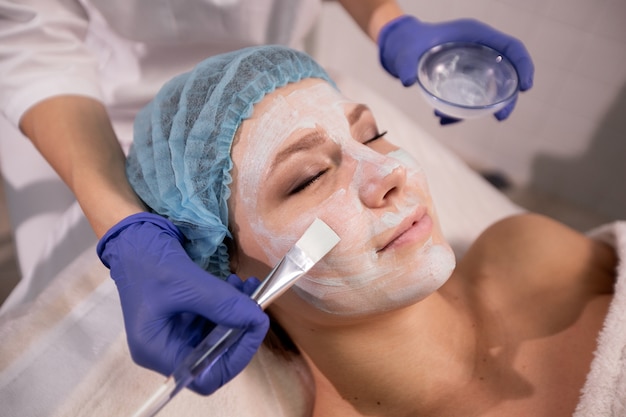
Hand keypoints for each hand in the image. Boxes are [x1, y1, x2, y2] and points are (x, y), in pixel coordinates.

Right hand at [97, 212, 268, 394]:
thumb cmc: (148, 261)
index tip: (255, 327)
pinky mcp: (183, 320)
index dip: (236, 358)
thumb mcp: (185, 282)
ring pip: (218, 337)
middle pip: (215, 358)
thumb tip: (257, 318)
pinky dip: (229, 306)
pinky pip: (213, 321)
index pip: (206, 378)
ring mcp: (175, 335)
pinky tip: (236, 285)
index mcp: (156, 351)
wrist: (134, 240)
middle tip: (256, 305)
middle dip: (241, 332)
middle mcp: (165, 350)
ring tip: (248, 287)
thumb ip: (222, 303)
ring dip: (238, 315)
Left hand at [378, 16, 533, 122]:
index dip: (524, 65)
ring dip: (477, 109)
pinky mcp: (462, 78)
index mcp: (475, 35)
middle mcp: (477, 49)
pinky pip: (469, 97)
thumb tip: (408, 81)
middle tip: (500, 118)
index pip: (511, 47)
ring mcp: (471, 65)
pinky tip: (441, 119)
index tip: (525, 88)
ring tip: (446, 119)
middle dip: (508, 97)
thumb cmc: (407, 41)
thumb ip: (406, 64)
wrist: (399, 46)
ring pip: (488, 88)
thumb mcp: (406, 51)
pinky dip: (459, 112)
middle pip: (507, 71)